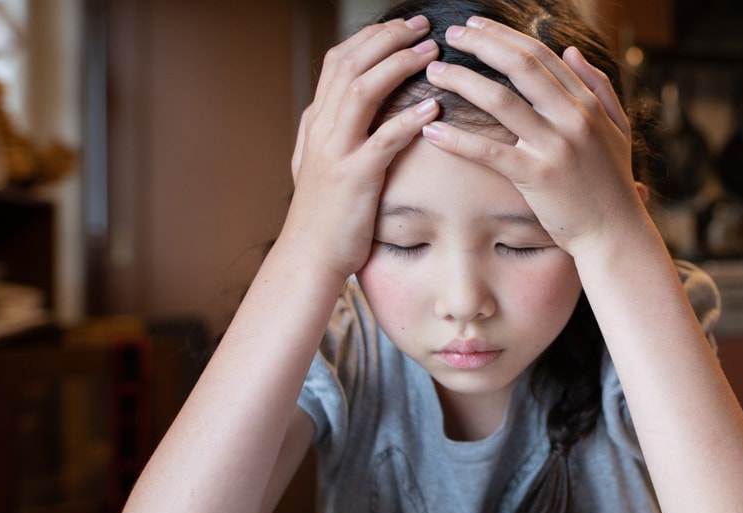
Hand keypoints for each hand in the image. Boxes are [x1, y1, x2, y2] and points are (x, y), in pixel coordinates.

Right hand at [286, 15, 439, 278]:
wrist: (308, 256)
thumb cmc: (323, 215)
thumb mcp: (317, 163)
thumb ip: (327, 132)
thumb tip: (336, 106)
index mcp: (317, 122)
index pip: (338, 61)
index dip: (371, 38)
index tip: (402, 26)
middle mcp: (322, 130)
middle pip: (350, 64)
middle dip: (388, 38)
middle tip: (423, 25)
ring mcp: (335, 152)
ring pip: (362, 91)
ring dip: (398, 66)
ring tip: (431, 53)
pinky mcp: (354, 178)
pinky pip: (383, 140)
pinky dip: (408, 119)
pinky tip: (434, 107)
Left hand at [420, 17, 647, 255]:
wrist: (616, 233)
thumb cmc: (613, 183)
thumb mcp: (617, 127)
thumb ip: (598, 86)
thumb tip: (570, 51)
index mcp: (588, 103)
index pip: (541, 54)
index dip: (504, 35)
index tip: (477, 26)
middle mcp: (572, 118)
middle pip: (520, 65)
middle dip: (481, 43)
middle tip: (450, 33)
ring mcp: (554, 146)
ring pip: (500, 100)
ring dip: (461, 81)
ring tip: (435, 71)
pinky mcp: (536, 176)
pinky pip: (489, 151)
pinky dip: (457, 140)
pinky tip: (431, 130)